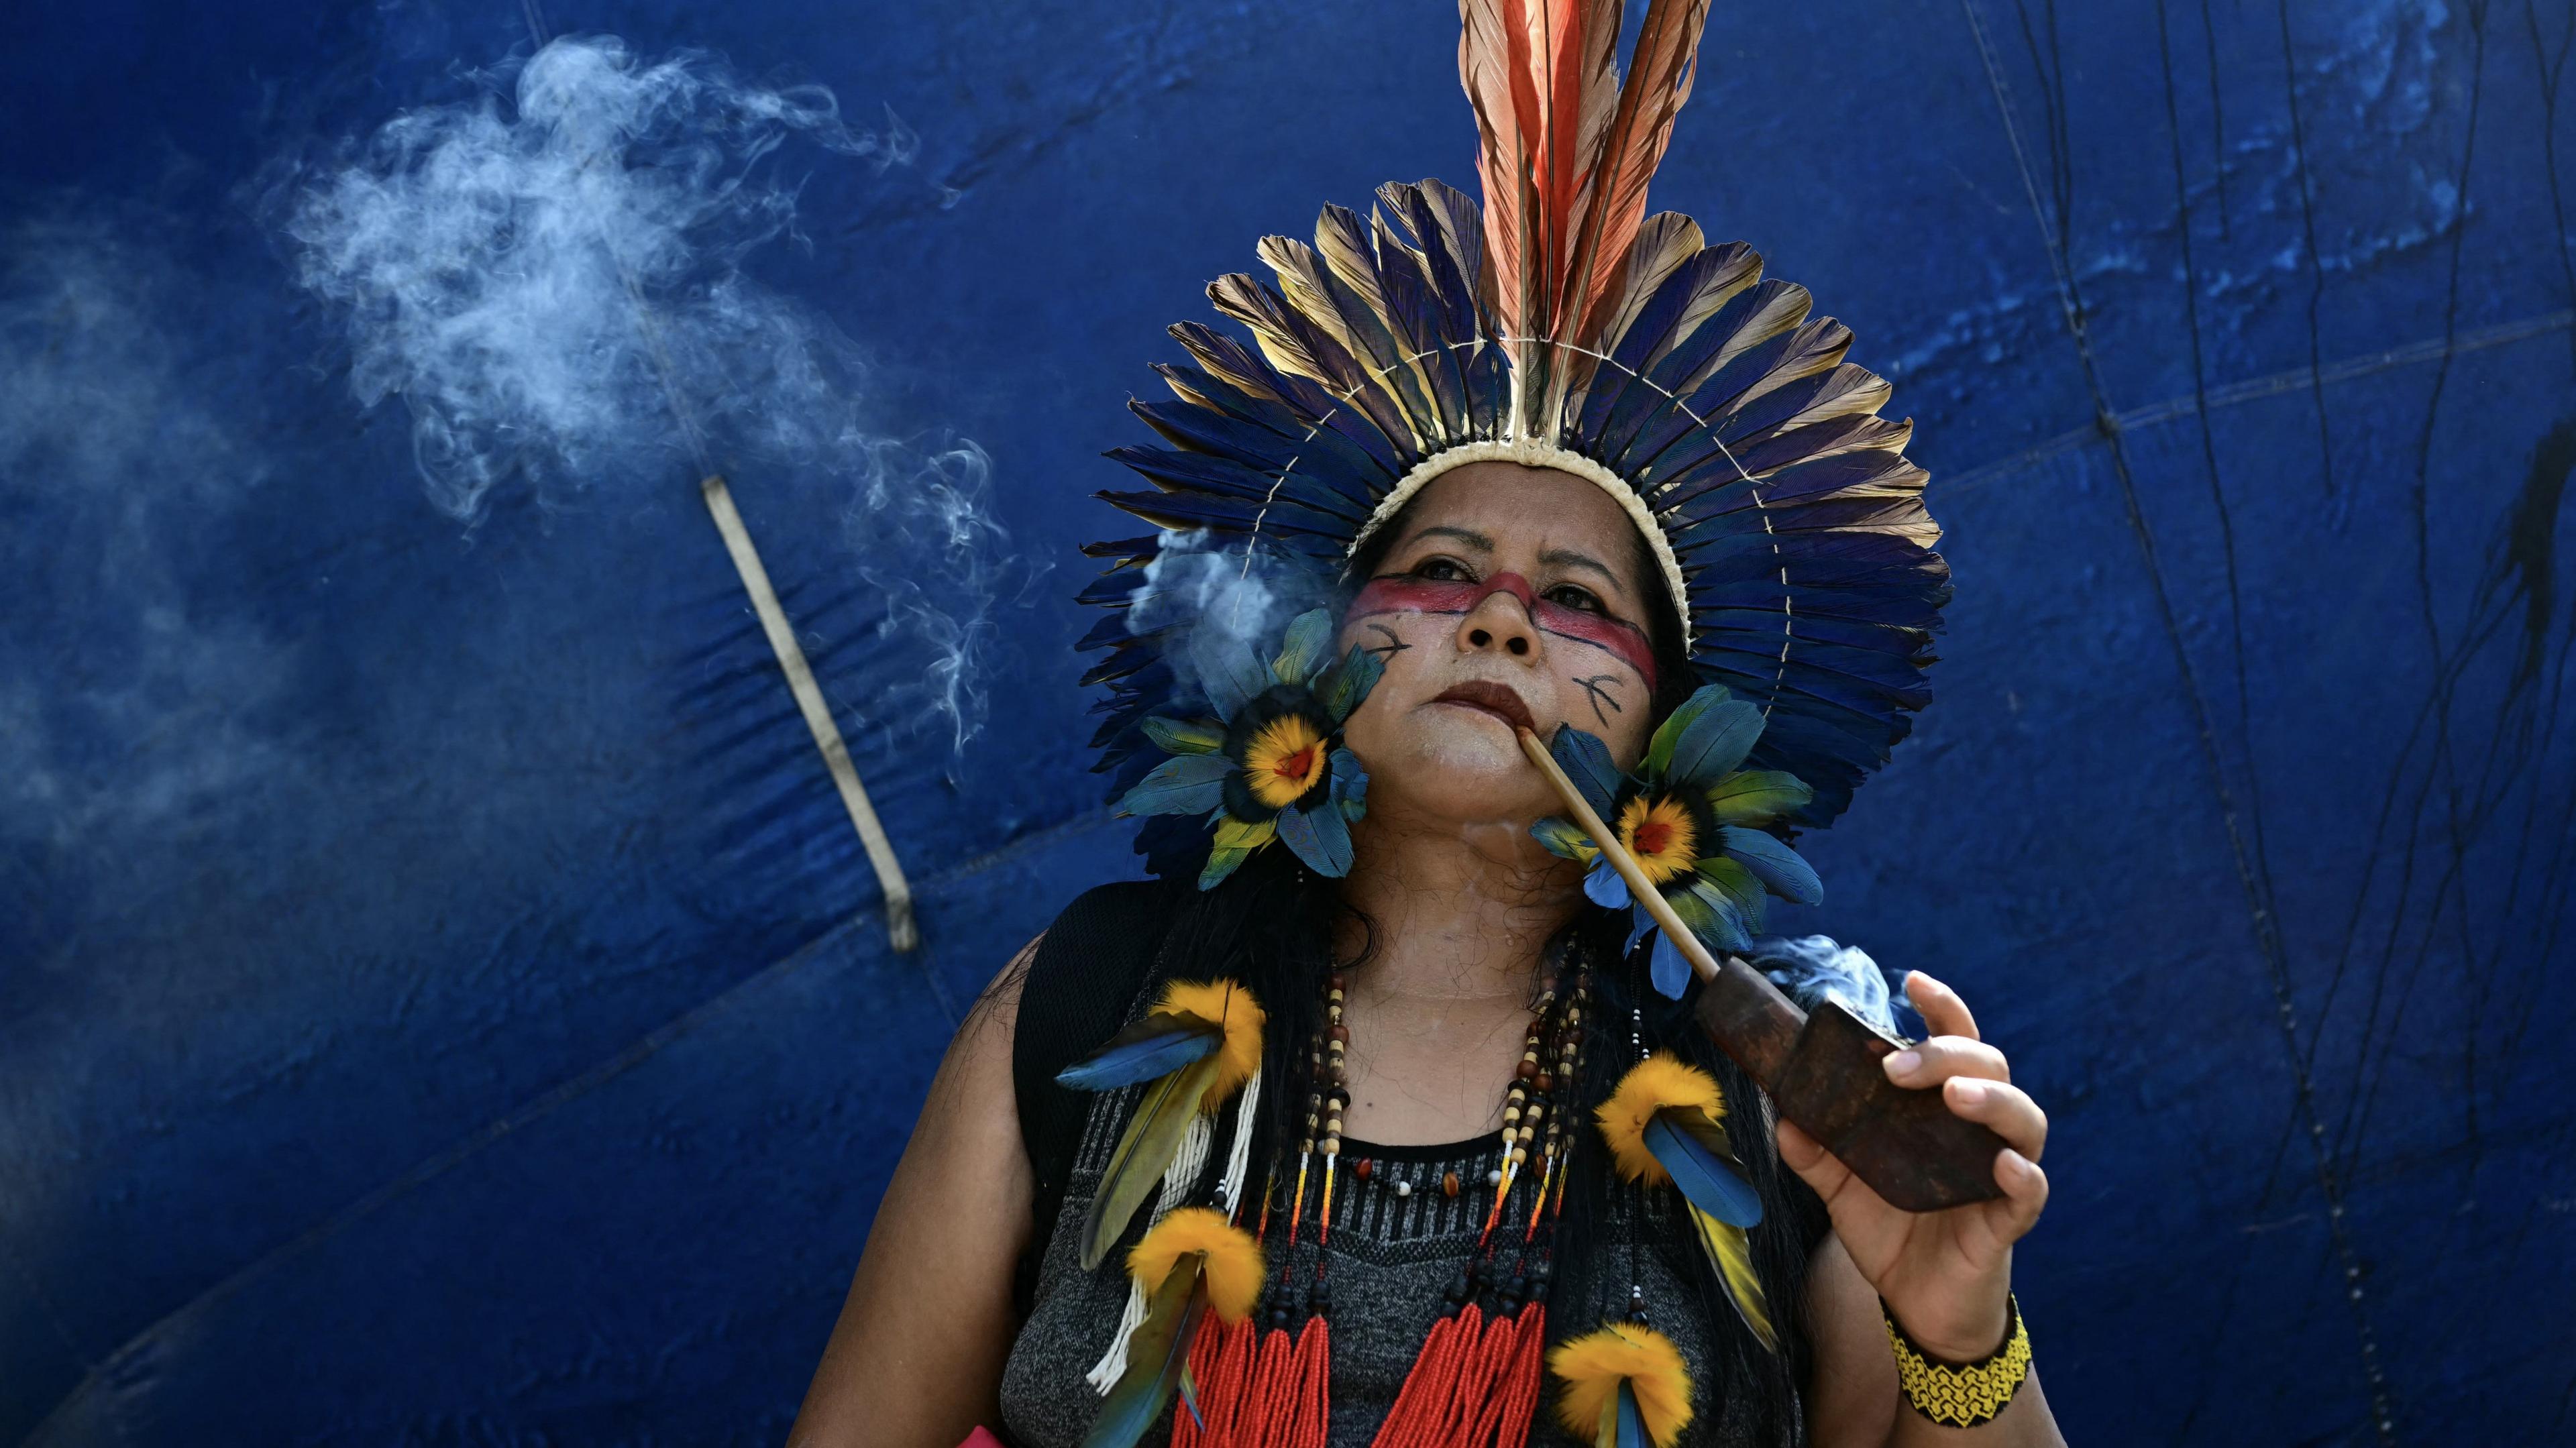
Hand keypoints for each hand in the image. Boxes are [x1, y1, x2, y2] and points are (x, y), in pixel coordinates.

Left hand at [1773, 971, 2048, 1361]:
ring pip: (2024, 1117)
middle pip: (1989, 1066)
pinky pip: (2031, 1190)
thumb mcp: (1840, 1187)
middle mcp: (1978, 1130)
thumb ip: (1815, 1150)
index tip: (1912, 979)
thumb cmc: (1891, 1234)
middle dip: (1947, 1053)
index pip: (1955, 1043)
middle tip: (1898, 1064)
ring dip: (1992, 1098)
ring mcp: (2000, 1171)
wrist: (1915, 1306)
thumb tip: (1782, 1112)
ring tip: (1955, 1096)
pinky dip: (2022, 1173)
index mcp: (1941, 1110)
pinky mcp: (2009, 1220)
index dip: (1942, 1007)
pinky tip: (2002, 1165)